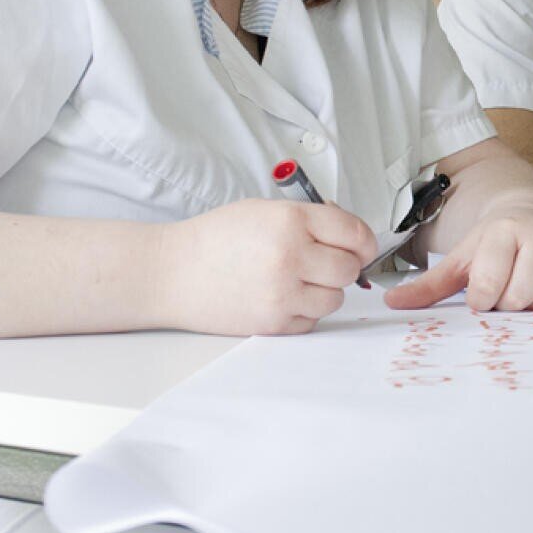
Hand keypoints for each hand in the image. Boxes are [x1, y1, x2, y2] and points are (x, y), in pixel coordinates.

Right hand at [161, 198, 377, 335]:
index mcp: (291, 221)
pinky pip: (312, 321)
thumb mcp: (264, 211)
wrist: (169, 273)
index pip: (355, 233)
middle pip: (350, 269)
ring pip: (336, 298)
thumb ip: (310, 220)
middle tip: (322, 264)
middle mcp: (291, 255)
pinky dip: (304, 312)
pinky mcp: (273, 321)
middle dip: (343, 266)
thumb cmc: (215, 239)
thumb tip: (352, 236)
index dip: (363, 242)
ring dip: (324, 291)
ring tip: (296, 281)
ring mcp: (283, 292)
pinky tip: (280, 298)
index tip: (360, 247)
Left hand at [386, 206, 532, 311]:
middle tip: (506, 286)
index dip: (481, 300)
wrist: (532, 212)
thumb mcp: (461, 258)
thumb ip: (429, 284)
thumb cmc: (493, 243)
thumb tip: (391, 303)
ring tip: (526, 283)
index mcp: (503, 229)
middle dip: (508, 302)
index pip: (488, 289)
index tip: (481, 293)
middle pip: (519, 299)